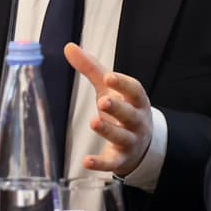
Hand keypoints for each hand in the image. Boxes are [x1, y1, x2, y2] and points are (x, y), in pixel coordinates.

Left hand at [65, 44, 152, 177]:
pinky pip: (112, 163)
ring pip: (122, 137)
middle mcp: (137, 121)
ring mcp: (131, 141)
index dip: (123, 84)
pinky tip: (86, 162)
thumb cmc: (122, 108)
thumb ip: (91, 68)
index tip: (109, 77)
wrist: (142, 142)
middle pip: (130, 114)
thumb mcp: (109, 88)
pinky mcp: (121, 159)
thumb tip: (69, 46)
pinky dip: (100, 164)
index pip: (134, 90)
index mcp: (137, 101)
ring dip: (109, 131)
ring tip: (94, 122)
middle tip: (103, 101)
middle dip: (118, 108)